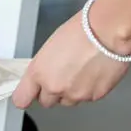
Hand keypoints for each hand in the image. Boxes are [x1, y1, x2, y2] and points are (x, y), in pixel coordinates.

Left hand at [13, 11, 130, 107]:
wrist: (108, 32)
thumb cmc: (82, 29)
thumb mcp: (52, 44)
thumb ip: (46, 65)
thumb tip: (47, 72)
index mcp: (39, 72)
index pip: (22, 98)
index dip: (27, 95)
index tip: (30, 92)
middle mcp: (55, 87)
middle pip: (47, 101)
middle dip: (53, 91)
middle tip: (63, 74)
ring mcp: (75, 94)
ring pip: (68, 101)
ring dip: (71, 90)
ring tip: (82, 70)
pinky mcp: (94, 97)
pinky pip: (87, 97)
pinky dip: (89, 88)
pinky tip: (94, 71)